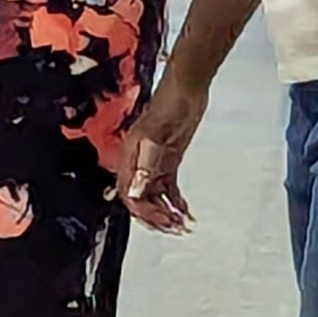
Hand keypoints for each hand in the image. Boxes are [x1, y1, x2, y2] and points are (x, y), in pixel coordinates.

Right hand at [119, 72, 207, 230]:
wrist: (187, 88)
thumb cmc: (171, 106)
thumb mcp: (158, 138)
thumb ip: (147, 166)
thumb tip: (135, 192)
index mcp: (130, 157)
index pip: (129, 194)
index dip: (144, 211)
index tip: (163, 220)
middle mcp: (138, 163)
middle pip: (140, 199)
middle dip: (155, 217)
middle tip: (174, 229)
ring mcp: (153, 162)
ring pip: (154, 197)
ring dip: (166, 213)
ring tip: (182, 225)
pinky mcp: (167, 161)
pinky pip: (167, 188)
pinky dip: (175, 202)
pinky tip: (186, 212)